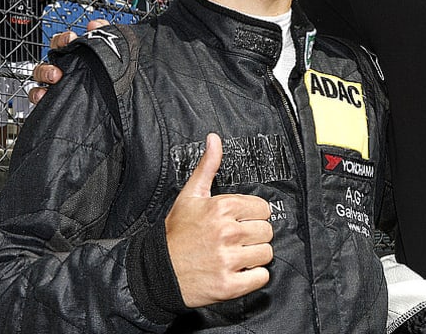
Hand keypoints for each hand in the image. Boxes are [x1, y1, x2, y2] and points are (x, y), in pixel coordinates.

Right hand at [27, 19, 109, 103]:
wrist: (112, 104)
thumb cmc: (108, 77)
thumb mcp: (111, 54)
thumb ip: (104, 35)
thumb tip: (96, 25)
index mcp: (73, 56)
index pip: (62, 42)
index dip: (63, 38)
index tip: (70, 38)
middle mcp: (63, 67)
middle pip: (49, 56)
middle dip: (54, 53)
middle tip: (62, 60)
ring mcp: (56, 83)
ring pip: (40, 73)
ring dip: (44, 72)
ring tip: (55, 77)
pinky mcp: (53, 98)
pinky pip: (37, 95)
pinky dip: (37, 94)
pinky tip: (44, 94)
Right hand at [165, 133, 273, 306]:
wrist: (158, 271)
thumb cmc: (176, 234)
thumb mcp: (191, 195)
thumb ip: (208, 166)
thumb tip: (215, 139)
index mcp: (222, 208)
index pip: (263, 209)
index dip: (252, 216)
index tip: (238, 222)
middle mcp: (227, 232)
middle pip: (267, 232)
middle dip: (254, 236)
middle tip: (235, 241)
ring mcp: (228, 260)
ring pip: (266, 254)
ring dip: (254, 257)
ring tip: (235, 256)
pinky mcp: (229, 285)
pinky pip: (261, 277)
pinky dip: (253, 277)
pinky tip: (237, 271)